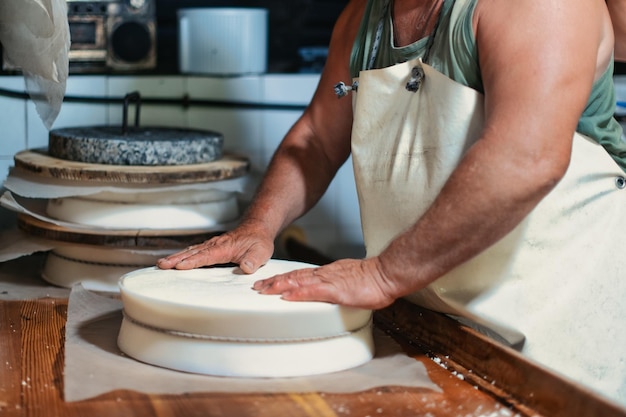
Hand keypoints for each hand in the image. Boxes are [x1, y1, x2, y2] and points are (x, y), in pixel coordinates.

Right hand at [156, 222, 273, 272]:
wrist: (257, 229)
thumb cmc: (258, 242)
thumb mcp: (261, 252)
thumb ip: (253, 260)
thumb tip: (247, 267)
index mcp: (224, 248)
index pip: (206, 256)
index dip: (193, 261)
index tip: (179, 266)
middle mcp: (215, 245)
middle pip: (193, 252)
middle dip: (176, 259)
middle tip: (161, 265)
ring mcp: (212, 245)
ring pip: (191, 251)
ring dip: (176, 257)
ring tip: (161, 264)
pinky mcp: (211, 247)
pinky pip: (194, 251)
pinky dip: (182, 255)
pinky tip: (174, 261)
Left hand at [252, 257, 398, 309]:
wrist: (387, 274)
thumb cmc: (374, 280)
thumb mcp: (350, 283)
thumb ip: (337, 287)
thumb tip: (330, 293)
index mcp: (328, 274)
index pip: (300, 275)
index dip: (284, 278)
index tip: (269, 282)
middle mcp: (325, 274)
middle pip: (294, 276)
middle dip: (275, 281)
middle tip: (257, 286)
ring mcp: (329, 281)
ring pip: (299, 281)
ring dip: (280, 285)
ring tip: (265, 289)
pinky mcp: (336, 290)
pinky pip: (313, 291)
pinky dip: (298, 292)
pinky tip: (287, 295)